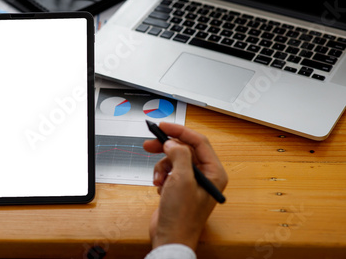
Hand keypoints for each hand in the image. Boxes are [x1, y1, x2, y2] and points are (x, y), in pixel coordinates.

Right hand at [143, 122, 227, 250]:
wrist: (171, 239)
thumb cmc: (182, 217)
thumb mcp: (182, 180)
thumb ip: (179, 155)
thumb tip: (173, 142)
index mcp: (214, 172)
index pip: (198, 142)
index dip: (180, 132)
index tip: (163, 126)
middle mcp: (205, 175)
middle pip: (184, 149)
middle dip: (166, 148)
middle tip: (150, 144)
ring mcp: (191, 182)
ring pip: (173, 160)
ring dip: (162, 166)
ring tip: (158, 179)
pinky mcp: (179, 188)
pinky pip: (168, 171)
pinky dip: (161, 176)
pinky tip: (159, 187)